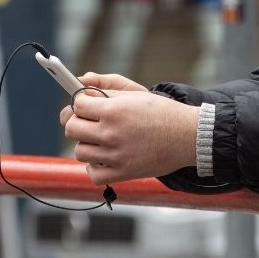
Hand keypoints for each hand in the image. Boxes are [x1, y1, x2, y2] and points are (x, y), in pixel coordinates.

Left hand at [62, 91, 199, 184]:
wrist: (187, 136)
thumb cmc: (162, 112)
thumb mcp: (135, 94)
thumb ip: (106, 88)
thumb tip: (81, 84)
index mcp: (114, 110)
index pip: (77, 105)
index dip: (79, 103)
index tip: (86, 104)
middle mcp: (111, 133)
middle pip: (71, 128)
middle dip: (76, 122)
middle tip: (88, 121)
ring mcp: (115, 155)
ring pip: (79, 151)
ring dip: (86, 144)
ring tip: (99, 139)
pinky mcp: (123, 172)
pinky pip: (93, 173)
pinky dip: (94, 166)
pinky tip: (103, 157)